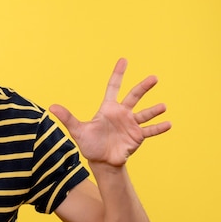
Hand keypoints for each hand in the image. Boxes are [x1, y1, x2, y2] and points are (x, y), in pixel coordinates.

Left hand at [49, 58, 170, 166]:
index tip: (124, 60)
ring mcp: (131, 124)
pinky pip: (150, 131)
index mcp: (108, 108)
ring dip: (154, 110)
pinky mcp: (137, 136)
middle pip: (134, 96)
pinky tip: (169, 124)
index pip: (113, 87)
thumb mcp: (78, 130)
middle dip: (143, 87)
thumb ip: (67, 118)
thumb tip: (51, 107)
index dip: (118, 74)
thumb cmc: (89, 144)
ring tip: (163, 106)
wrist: (101, 161)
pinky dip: (158, 128)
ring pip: (145, 113)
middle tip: (154, 77)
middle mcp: (122, 113)